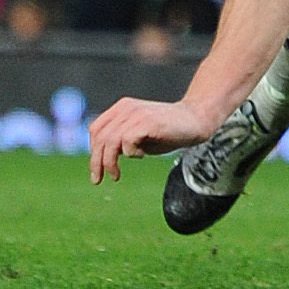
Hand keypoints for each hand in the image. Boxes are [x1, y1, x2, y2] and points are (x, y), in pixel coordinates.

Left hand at [85, 95, 216, 183]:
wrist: (195, 120)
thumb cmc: (167, 131)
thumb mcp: (139, 136)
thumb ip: (122, 142)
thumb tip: (103, 159)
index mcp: (121, 108)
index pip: (96, 129)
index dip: (93, 152)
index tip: (97, 171)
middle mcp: (126, 108)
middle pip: (100, 137)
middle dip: (96, 162)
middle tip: (99, 180)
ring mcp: (136, 114)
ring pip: (110, 141)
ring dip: (109, 163)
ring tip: (116, 175)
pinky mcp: (147, 122)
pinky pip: (127, 142)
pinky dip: (131, 154)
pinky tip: (142, 156)